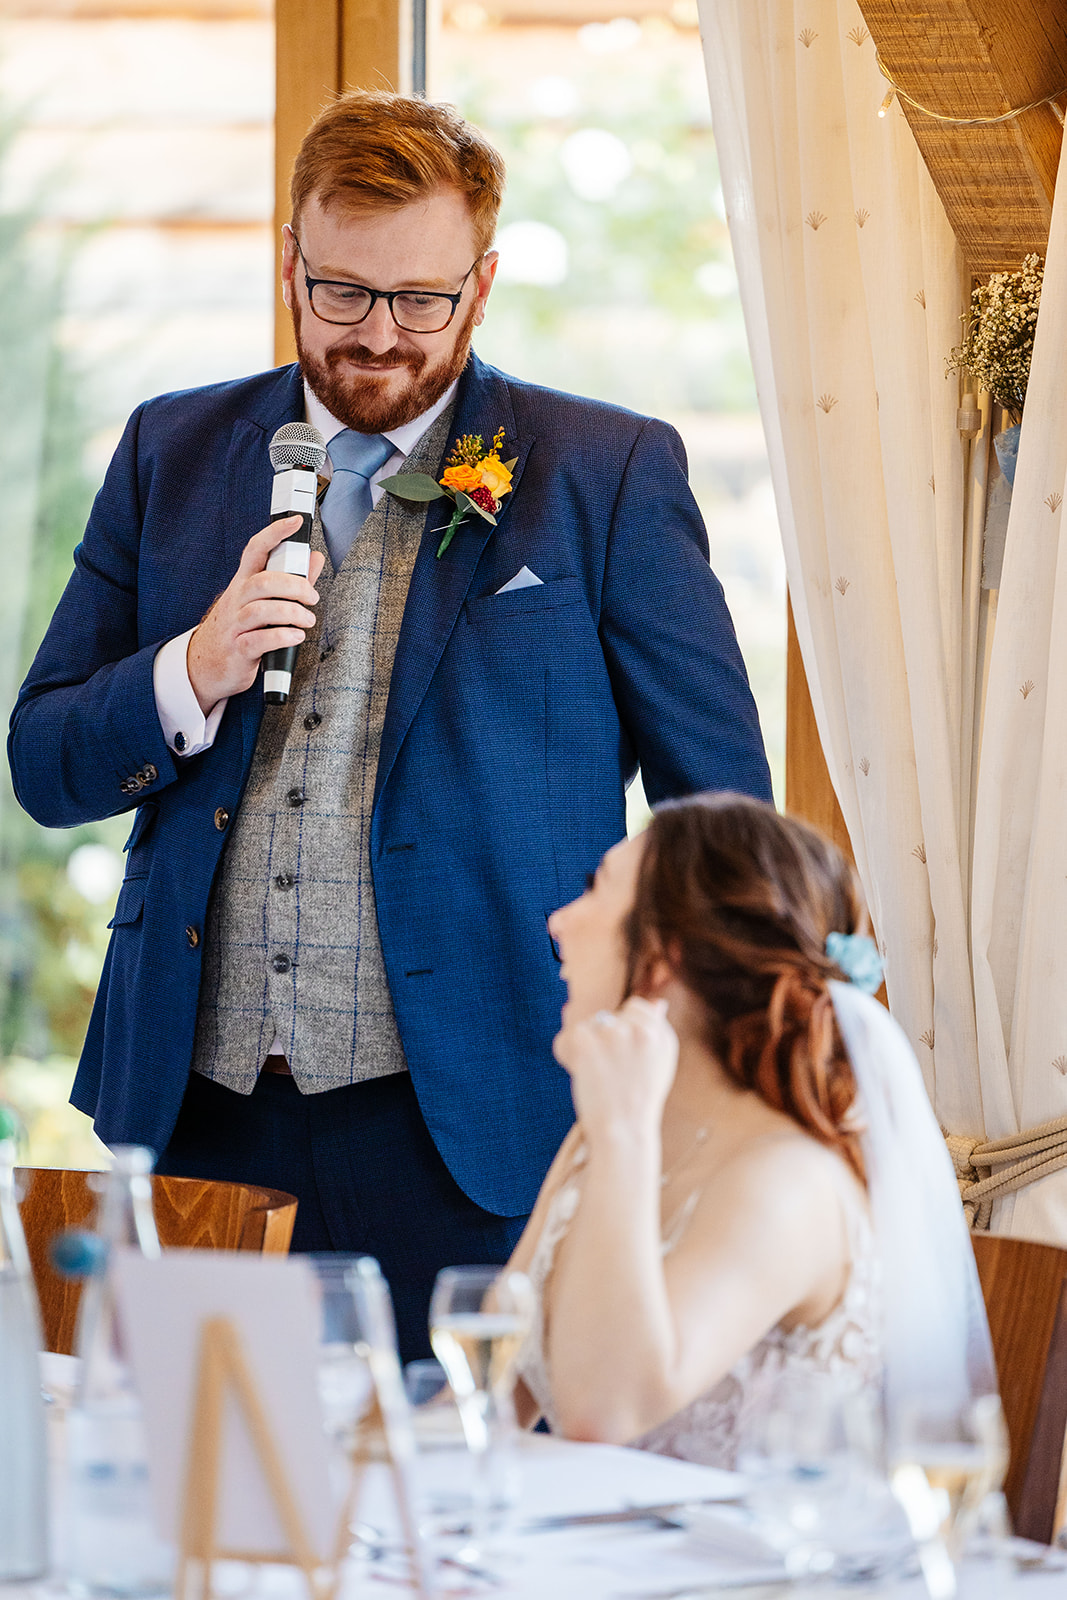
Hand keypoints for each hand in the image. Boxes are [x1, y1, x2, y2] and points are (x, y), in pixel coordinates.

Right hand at [187, 518, 325, 712]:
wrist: (205, 666)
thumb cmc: (240, 630)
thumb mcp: (262, 602)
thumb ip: (291, 581)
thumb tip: (315, 558)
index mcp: (243, 583)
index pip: (255, 550)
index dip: (274, 533)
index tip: (295, 521)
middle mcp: (236, 600)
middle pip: (262, 582)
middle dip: (293, 585)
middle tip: (312, 597)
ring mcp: (234, 625)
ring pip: (260, 610)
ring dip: (291, 613)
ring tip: (307, 620)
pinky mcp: (238, 650)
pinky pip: (259, 640)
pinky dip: (282, 637)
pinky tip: (296, 636)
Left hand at [554, 997, 678, 1148]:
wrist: (624, 1133)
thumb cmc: (637, 1103)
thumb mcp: (658, 1065)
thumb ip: (656, 1032)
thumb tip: (659, 1002)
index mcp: (661, 1033)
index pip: (634, 1007)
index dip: (621, 1030)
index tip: (620, 1056)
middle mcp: (641, 1028)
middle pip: (608, 1017)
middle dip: (602, 1041)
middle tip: (609, 1073)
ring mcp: (614, 1033)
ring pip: (587, 1027)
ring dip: (584, 1049)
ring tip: (597, 1077)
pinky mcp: (587, 1041)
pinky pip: (567, 1037)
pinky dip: (566, 1055)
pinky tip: (580, 1074)